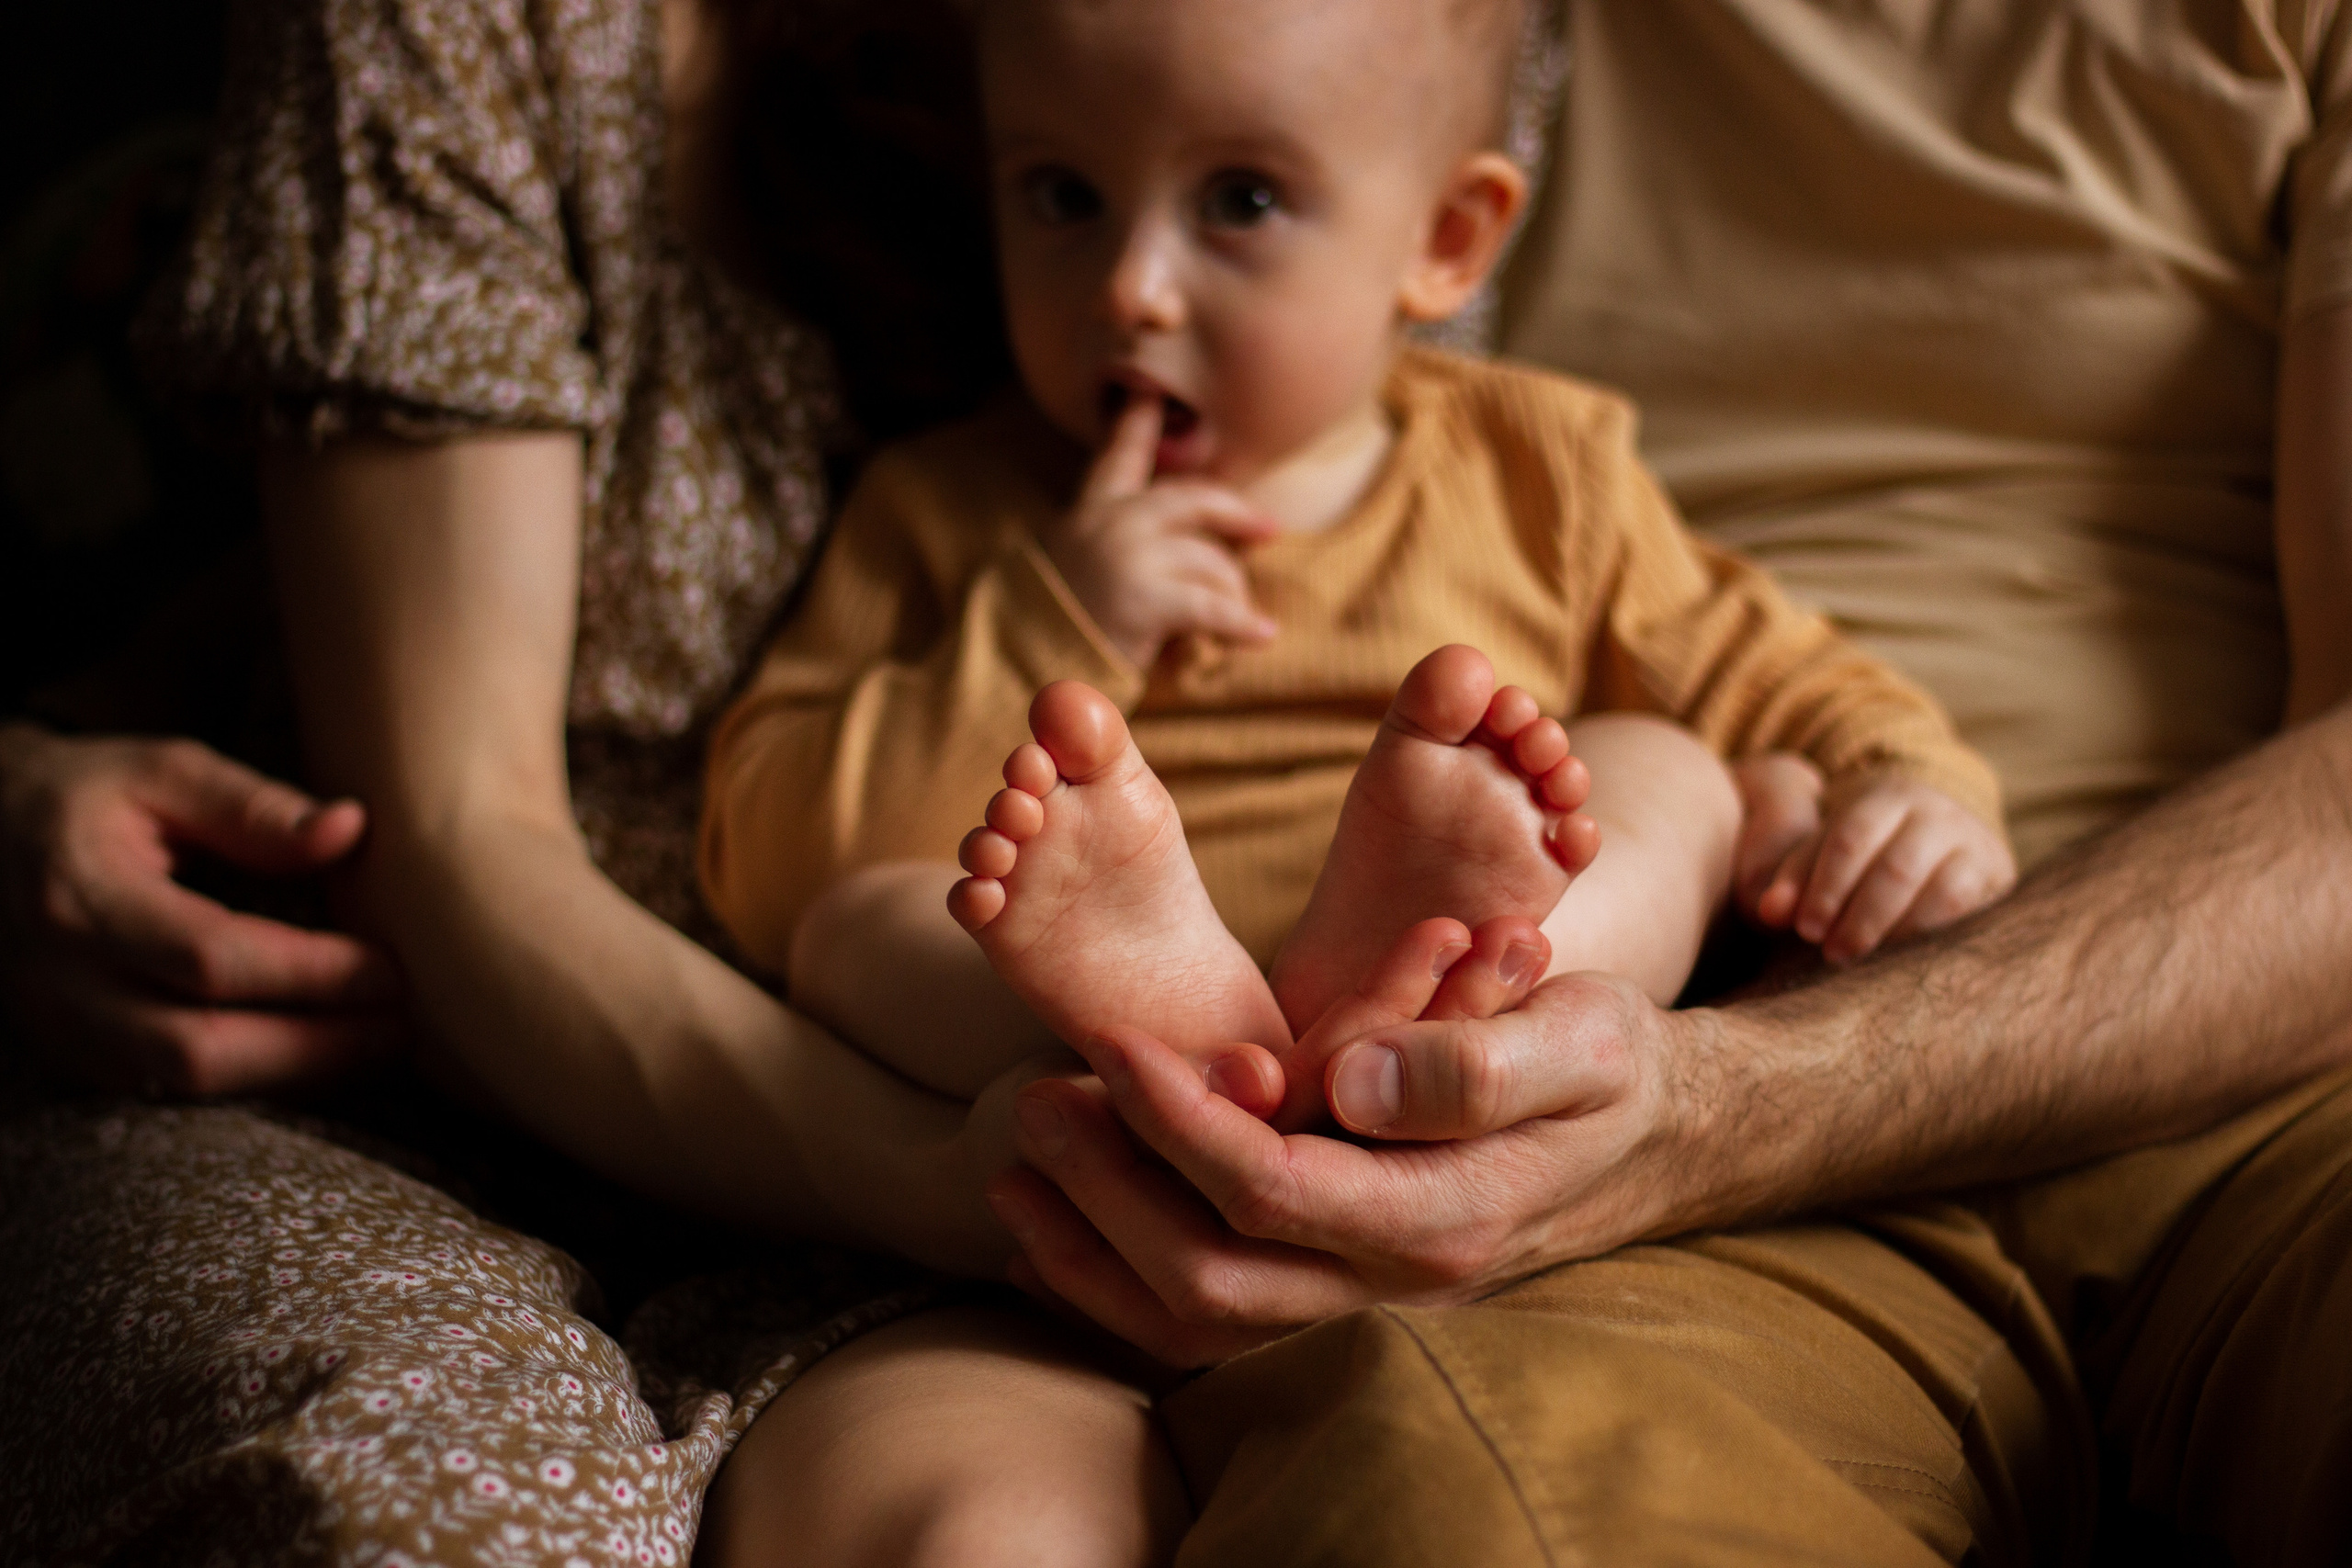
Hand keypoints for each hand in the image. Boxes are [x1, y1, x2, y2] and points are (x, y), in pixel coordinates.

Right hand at [0, 723, 403, 1095]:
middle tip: (406, 1025)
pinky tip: (323, 1052)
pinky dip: (256, 1078)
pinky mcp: (77, 1056)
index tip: (391, 967)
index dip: (311, 972)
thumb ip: (252, 806)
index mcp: (81, 896)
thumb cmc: (82, 797)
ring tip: (382, 1043)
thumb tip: (349, 830)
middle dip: (316, 1047)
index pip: (210, 957)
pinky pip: (171, 1091)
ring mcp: (62, 1029)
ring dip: (294, 1073)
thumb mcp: (159, 773)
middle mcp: (62, 979)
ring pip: (185, 1085)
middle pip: (197, 1048)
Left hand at [985, 930, 1687, 1365]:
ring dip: (1093, 1247)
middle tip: (1039, 1096)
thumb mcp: (1577, 1033)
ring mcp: (1359, 1294)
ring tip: (1019, 1157)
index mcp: (1444, 1217)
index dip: (1179, 1124)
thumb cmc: (1606, 1064)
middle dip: (1108, 1191)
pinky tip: (1053, 1222)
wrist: (1646, 1127)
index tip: (1116, 1047)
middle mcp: (1393, 1281)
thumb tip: (1348, 1080)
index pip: (1273, 1190)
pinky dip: (1117, 1282)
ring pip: (1197, 1320)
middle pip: (1213, 1275)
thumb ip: (1475, 1061)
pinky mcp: (1333, 1281)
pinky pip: (1208, 1317)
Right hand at [1037, 395, 1279, 667]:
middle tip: (1268, 528)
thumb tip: (1189, 542)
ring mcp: (1127, 556)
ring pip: (1211, 560)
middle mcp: (1109, 524)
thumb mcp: (1076, 569)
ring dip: (1230, 593)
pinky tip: (1263, 633)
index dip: (1136, 423)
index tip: (1148, 393)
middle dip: (1235, 512)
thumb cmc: (1056, 629)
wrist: (1025, 666)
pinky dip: (1242, 623)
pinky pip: (1213, 606)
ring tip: (1235, 620)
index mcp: (1089, 513)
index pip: (1117, 457)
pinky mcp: (1143, 597)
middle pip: (1193, 500)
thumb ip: (1118, 544)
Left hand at [1736, 765, 2014, 964]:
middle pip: (1896, 867)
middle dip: (1859, 916)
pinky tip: (1900, 962)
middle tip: (1830, 953)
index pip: (1851, 837)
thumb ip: (1794, 876)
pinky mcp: (1997, 877)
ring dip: (1896, 932)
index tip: (1804, 928)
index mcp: (1887, 795)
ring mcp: (1974, 843)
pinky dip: (1930, 938)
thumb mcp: (1827, 850)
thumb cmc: (1866, 851)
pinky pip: (1968, 913)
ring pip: (1940, 892)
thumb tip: (1768, 912)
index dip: (1825, 885)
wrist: (1943, 838)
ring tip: (1861, 961)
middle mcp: (1937, 813)